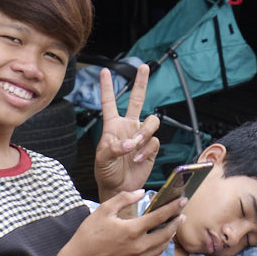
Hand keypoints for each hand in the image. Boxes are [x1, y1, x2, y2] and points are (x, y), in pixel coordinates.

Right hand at [64, 189, 183, 255]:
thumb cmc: (89, 233)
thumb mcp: (104, 210)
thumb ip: (124, 199)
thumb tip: (142, 192)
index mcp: (132, 230)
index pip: (160, 216)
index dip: (173, 207)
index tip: (183, 201)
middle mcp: (138, 246)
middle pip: (166, 234)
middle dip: (176, 223)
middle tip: (182, 215)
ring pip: (160, 247)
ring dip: (168, 236)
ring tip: (172, 227)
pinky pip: (149, 255)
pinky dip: (154, 246)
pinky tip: (153, 240)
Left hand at [94, 65, 160, 198]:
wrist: (119, 188)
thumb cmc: (106, 172)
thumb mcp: (102, 159)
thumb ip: (114, 147)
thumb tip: (130, 141)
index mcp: (112, 126)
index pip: (110, 102)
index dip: (107, 87)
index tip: (104, 71)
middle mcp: (128, 127)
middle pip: (137, 100)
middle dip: (141, 83)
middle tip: (144, 67)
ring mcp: (141, 136)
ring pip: (151, 122)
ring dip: (145, 132)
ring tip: (135, 144)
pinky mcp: (151, 148)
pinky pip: (154, 142)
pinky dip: (146, 149)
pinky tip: (137, 158)